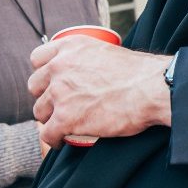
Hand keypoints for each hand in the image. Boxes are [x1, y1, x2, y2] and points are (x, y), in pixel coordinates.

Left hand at [28, 37, 171, 148]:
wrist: (152, 88)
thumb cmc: (139, 73)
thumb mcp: (106, 51)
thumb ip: (88, 58)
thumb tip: (86, 69)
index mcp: (70, 47)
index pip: (37, 58)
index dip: (43, 72)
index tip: (52, 82)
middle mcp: (60, 66)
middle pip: (35, 86)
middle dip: (45, 96)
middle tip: (60, 105)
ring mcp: (61, 93)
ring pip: (40, 111)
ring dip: (50, 119)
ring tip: (63, 125)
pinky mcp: (66, 118)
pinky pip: (47, 134)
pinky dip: (53, 139)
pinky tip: (61, 141)